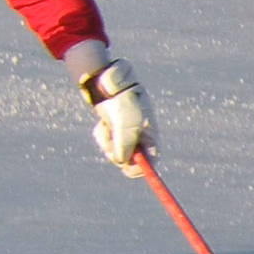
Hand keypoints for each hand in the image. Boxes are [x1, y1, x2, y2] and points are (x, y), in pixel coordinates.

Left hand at [79, 58, 156, 176]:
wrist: (110, 84)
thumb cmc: (124, 102)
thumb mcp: (127, 124)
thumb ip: (126, 145)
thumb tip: (122, 162)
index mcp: (150, 137)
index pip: (151, 162)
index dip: (140, 169)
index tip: (126, 169)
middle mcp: (139, 138)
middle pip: (128, 161)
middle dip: (117, 154)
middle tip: (110, 144)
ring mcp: (124, 135)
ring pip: (114, 153)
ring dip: (107, 142)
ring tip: (107, 127)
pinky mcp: (112, 131)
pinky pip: (105, 143)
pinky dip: (102, 135)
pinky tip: (103, 123)